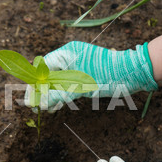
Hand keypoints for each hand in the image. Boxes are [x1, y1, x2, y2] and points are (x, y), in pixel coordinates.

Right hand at [24, 41, 157, 111]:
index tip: (29, 98)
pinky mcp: (84, 74)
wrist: (133, 73)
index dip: (34, 83)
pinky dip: (61, 93)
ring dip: (50, 94)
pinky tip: (55, 105)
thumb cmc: (107, 76)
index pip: (43, 67)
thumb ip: (58, 95)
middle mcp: (70, 57)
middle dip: (41, 90)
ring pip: (58, 80)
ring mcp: (77, 65)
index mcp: (67, 53)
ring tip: (45, 108)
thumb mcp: (80, 87)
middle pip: (49, 73)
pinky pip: (68, 83)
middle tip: (34, 106)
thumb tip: (39, 104)